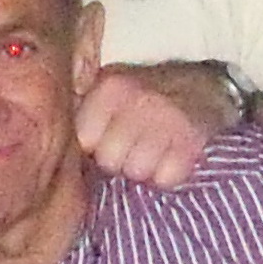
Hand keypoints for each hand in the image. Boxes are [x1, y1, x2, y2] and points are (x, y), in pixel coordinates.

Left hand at [76, 62, 241, 188]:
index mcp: (111, 87)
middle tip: (135, 146)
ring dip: (146, 169)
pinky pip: (168, 178)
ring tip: (155, 151)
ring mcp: (168, 119)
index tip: (107, 139)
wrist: (208, 85)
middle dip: (120, 160)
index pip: (84, 140)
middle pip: (110, 160)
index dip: (94, 147)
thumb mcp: (112, 89)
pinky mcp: (193, 139)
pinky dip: (170, 174)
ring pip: (138, 171)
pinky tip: (172, 157)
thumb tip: (54, 147)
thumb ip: (85, 112)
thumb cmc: (147, 95)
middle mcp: (138, 99)